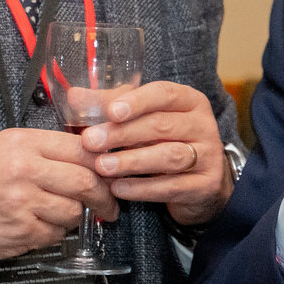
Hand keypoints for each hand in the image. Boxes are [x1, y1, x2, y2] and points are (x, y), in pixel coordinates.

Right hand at [0, 129, 113, 264]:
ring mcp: (24, 204)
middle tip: (109, 204)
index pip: (80, 148)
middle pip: (86, 180)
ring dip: (74, 217)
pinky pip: (54, 235)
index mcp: (20, 143)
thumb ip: (36, 151)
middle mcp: (25, 170)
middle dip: (104, 196)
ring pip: (73, 211)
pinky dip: (52, 234)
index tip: (109, 172)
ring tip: (58, 215)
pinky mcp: (20, 234)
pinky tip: (36, 228)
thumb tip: (80, 158)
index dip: (102, 162)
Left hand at [83, 80, 231, 226]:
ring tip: (102, 167)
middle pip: (162, 125)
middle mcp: (203, 125)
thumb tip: (74, 97)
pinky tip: (118, 189)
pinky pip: (172, 186)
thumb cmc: (164, 142)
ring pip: (169, 156)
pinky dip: (142, 188)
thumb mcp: (142, 119)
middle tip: (91, 141)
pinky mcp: (205, 185)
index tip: (111, 112)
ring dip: (131, 161)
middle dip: (123, 134)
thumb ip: (110, 106)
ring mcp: (208, 156)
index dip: (137, 101)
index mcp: (189, 101)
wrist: (201, 183)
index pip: (164, 94)